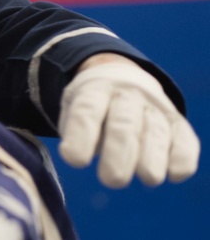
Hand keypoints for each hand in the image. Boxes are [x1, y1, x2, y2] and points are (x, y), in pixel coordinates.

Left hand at [58, 54, 199, 187]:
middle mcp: (126, 95)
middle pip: (124, 123)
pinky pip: (184, 139)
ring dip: (153, 157)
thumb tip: (76, 156)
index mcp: (95, 90)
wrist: (120, 76)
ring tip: (148, 179)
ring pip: (156, 131)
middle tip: (111, 180)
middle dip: (119, 152)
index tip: (75, 161)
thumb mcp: (73, 106)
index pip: (87, 111)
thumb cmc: (92, 105)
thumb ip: (74, 129)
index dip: (81, 135)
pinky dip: (182, 157)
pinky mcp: (176, 122)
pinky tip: (174, 175)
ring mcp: (154, 107)